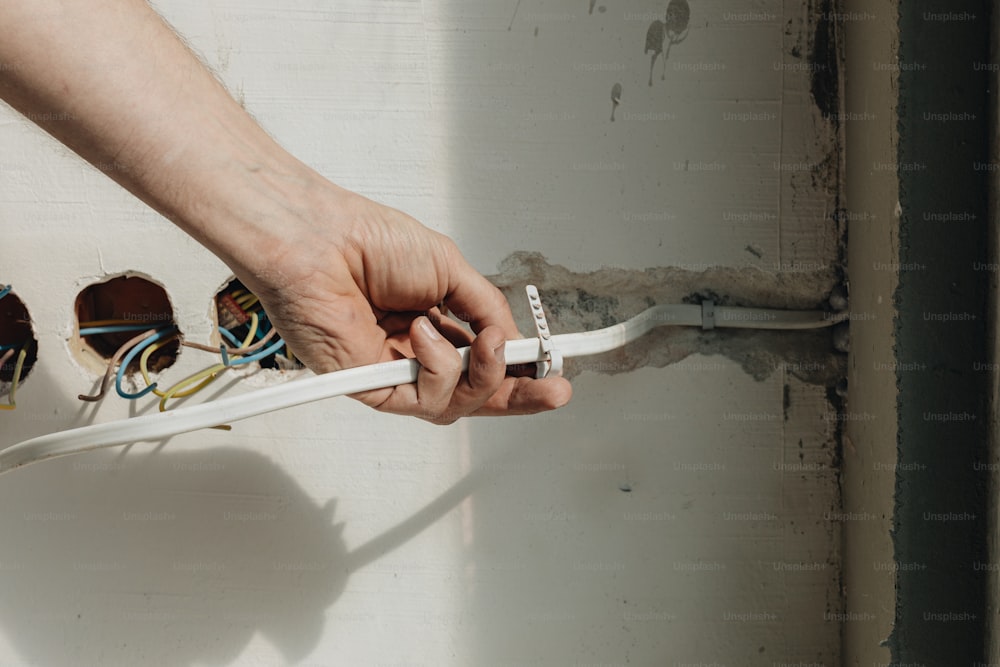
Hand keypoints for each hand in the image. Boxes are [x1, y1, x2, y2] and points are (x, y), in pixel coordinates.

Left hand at [240, 187, 572, 423]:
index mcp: (438, 324)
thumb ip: (485, 306)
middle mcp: (418, 354)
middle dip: (519, 395)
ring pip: (457, 403)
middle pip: (477, 393)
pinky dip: (437, 369)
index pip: (484, 360)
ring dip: (480, 374)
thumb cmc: (371, 242)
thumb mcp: (450, 268)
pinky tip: (425, 334)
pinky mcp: (373, 389)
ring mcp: (397, 374)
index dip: (521, 371)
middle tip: (553, 389)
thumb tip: (513, 339)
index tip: (554, 371)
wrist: (321, 242)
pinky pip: (423, 400)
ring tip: (482, 341)